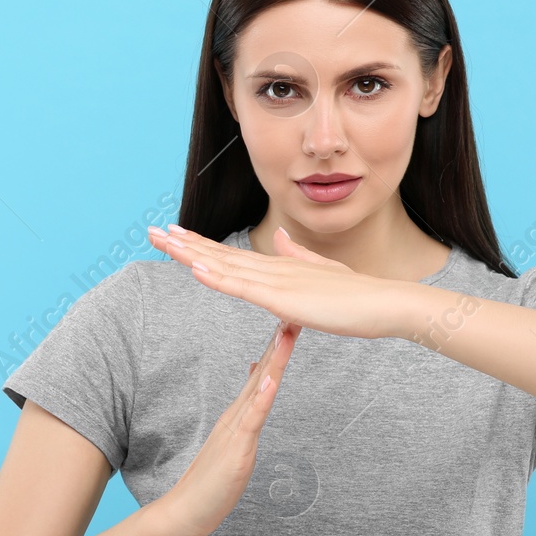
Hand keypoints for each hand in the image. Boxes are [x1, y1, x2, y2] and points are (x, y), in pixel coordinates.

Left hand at [148, 223, 416, 339]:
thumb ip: (296, 255)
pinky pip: (244, 287)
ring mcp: (277, 281)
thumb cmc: (356, 295)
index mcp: (278, 266)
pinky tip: (197, 270)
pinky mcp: (285, 298)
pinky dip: (218, 277)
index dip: (199, 244)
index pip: (229, 254)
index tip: (173, 234)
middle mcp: (272, 268)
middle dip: (183, 244)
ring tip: (163, 242)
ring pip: (225, 266)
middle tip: (151, 232)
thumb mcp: (320, 272)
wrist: (384, 303)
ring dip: (191, 254)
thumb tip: (277, 237)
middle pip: (219, 254)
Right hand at [152, 317, 300, 535]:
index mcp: (239, 415)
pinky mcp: (236, 448)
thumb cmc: (211, 482)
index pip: (262, 375)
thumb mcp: (234, 443)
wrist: (185, 510)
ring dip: (274, 359)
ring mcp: (236, 430)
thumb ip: (246, 415)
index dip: (277, 348)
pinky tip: (270, 378)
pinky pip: (251, 419)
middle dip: (280, 343)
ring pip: (259, 388)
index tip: (291, 320)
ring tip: (287, 332)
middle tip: (295, 310)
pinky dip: (262, 397)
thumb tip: (259, 384)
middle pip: (262, 372)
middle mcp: (237, 415)